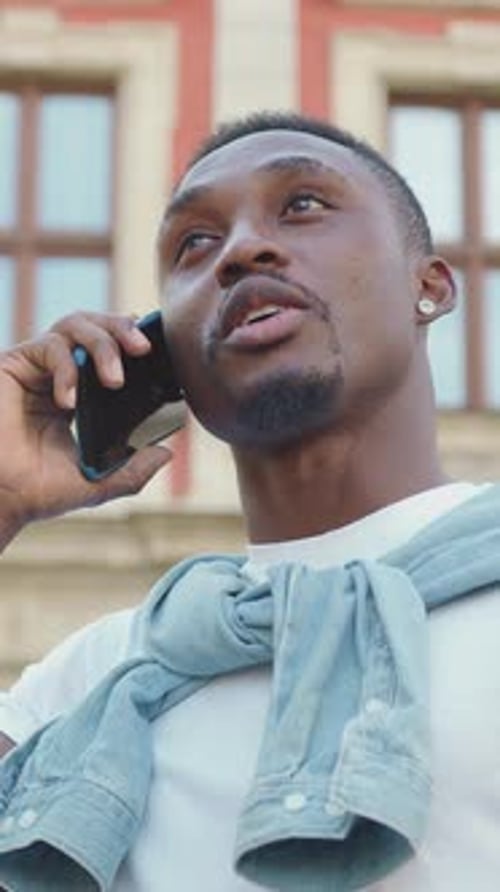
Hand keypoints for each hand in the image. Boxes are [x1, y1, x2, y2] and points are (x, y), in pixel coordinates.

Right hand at [0, 312, 171, 546]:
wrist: (1, 499)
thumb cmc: (39, 491)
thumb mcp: (96, 482)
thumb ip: (132, 471)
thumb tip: (166, 453)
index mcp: (80, 392)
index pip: (110, 348)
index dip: (131, 338)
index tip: (157, 346)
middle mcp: (59, 373)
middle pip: (95, 325)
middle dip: (122, 329)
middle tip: (143, 349)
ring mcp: (36, 367)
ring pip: (74, 325)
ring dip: (102, 343)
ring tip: (114, 379)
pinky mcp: (14, 365)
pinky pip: (49, 347)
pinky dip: (66, 369)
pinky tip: (68, 402)